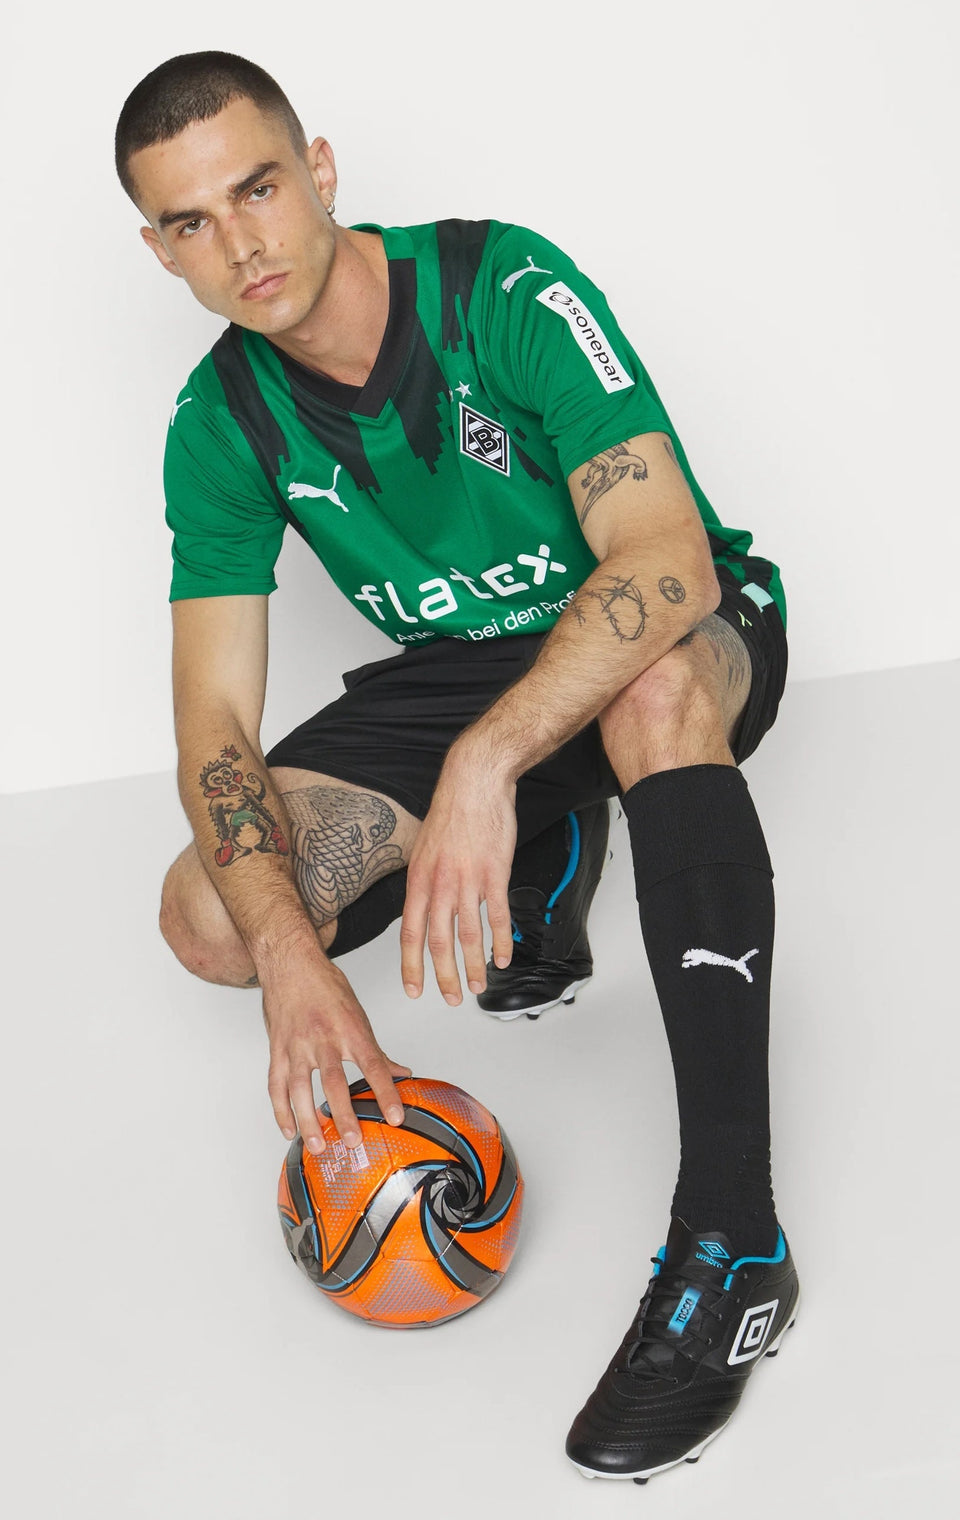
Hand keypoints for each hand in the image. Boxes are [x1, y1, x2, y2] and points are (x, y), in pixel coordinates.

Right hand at [261, 948, 410, 1153]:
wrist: (290, 964)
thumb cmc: (325, 985)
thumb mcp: (358, 1014)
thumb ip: (376, 1050)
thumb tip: (401, 1073)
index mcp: (350, 1029)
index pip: (374, 1066)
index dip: (386, 1093)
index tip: (395, 1117)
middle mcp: (323, 1038)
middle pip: (334, 1082)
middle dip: (343, 1114)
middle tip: (352, 1140)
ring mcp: (297, 1045)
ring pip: (300, 1089)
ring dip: (308, 1120)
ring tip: (318, 1145)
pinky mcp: (277, 1050)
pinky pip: (276, 1085)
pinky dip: (281, 1110)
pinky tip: (289, 1129)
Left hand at [400, 753, 516, 1004]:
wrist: (474, 783)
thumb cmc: (450, 813)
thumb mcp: (423, 849)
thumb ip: (423, 882)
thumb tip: (422, 908)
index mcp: (418, 880)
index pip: (410, 933)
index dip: (411, 966)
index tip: (414, 990)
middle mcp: (439, 884)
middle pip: (438, 943)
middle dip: (443, 977)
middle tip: (450, 999)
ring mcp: (468, 881)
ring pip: (469, 936)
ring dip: (473, 967)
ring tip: (478, 987)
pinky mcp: (495, 874)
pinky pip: (498, 917)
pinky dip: (502, 941)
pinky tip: (504, 957)